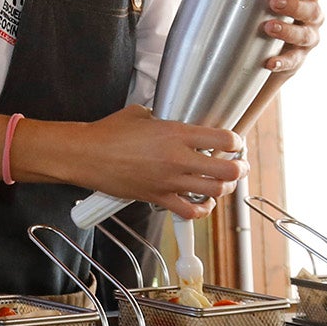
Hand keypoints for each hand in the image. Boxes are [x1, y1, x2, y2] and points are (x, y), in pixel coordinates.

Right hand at [73, 106, 246, 219]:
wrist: (87, 155)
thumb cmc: (108, 133)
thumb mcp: (139, 114)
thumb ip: (161, 118)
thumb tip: (167, 120)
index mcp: (176, 134)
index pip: (223, 140)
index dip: (236, 142)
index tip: (235, 143)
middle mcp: (177, 159)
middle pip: (227, 171)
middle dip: (239, 168)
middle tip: (239, 165)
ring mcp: (169, 181)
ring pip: (214, 192)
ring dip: (224, 189)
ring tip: (224, 183)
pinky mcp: (158, 198)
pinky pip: (189, 211)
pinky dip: (202, 210)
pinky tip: (203, 203)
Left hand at [262, 0, 326, 72]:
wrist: (262, 54)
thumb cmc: (262, 16)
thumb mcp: (264, 0)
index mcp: (307, 0)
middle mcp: (312, 20)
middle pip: (312, 11)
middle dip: (294, 6)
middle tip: (274, 1)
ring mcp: (306, 41)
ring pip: (304, 36)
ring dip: (288, 31)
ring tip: (269, 27)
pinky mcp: (296, 61)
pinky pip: (293, 62)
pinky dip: (282, 61)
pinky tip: (271, 62)